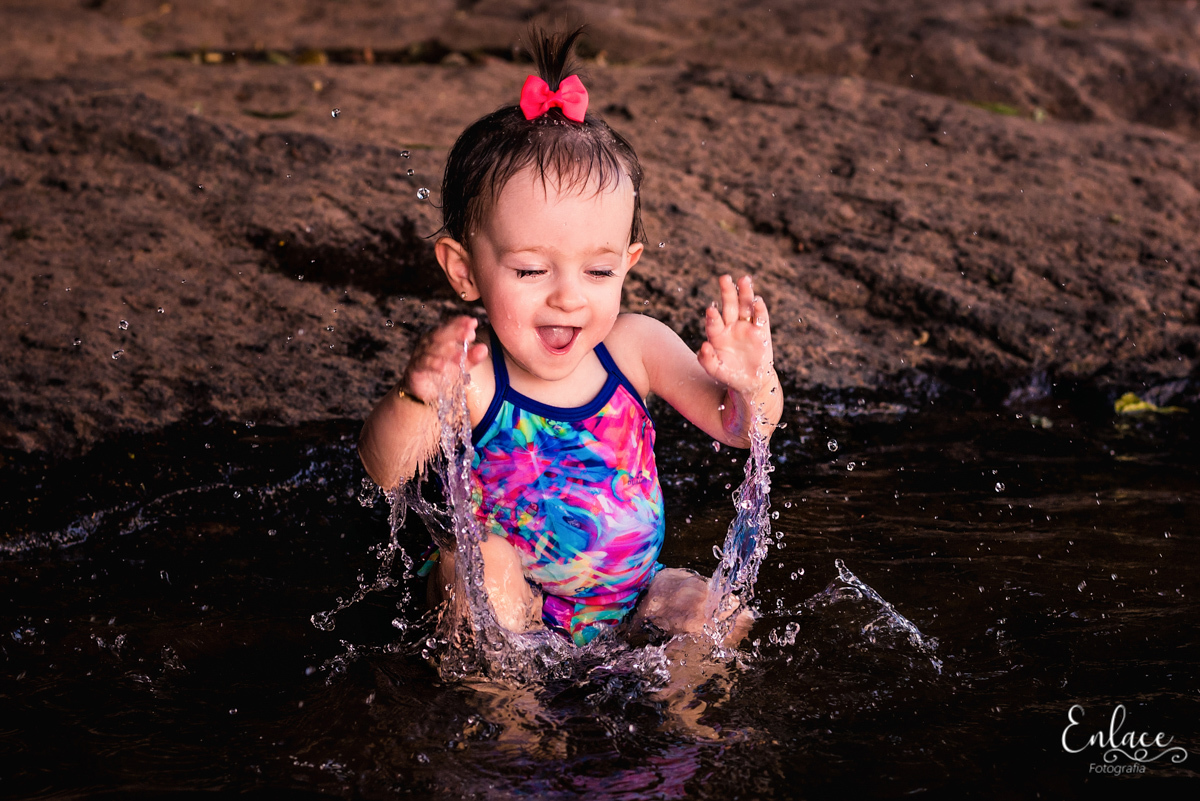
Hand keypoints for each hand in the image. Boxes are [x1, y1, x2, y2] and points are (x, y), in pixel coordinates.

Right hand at [400, 316, 488, 403]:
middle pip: (441, 334)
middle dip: (456, 333)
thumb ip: (472, 357)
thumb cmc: (444, 371)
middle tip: (470, 334)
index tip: (473, 322)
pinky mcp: (416, 367)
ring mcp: (421, 353)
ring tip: (461, 353)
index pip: (450, 326)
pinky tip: (442, 366)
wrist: (426, 390)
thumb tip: (484, 348)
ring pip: (433, 348)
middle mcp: (429, 341)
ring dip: (447, 350)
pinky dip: (433, 363)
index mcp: (440, 336)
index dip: (460, 323)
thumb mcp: (462, 364)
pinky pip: (424, 363)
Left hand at [697, 275, 774, 395]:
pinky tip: (757, 301)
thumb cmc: (730, 374)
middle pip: (729, 306)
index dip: (713, 316)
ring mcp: (746, 327)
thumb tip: (703, 347)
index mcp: (717, 334)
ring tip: (744, 279)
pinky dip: (759, 309)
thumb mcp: (715, 371)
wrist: (750, 381)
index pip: (714, 322)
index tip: (711, 310)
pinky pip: (760, 317)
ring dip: (745, 293)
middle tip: (724, 278)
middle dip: (727, 292)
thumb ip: (706, 360)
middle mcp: (731, 326)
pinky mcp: (761, 331)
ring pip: (745, 306)